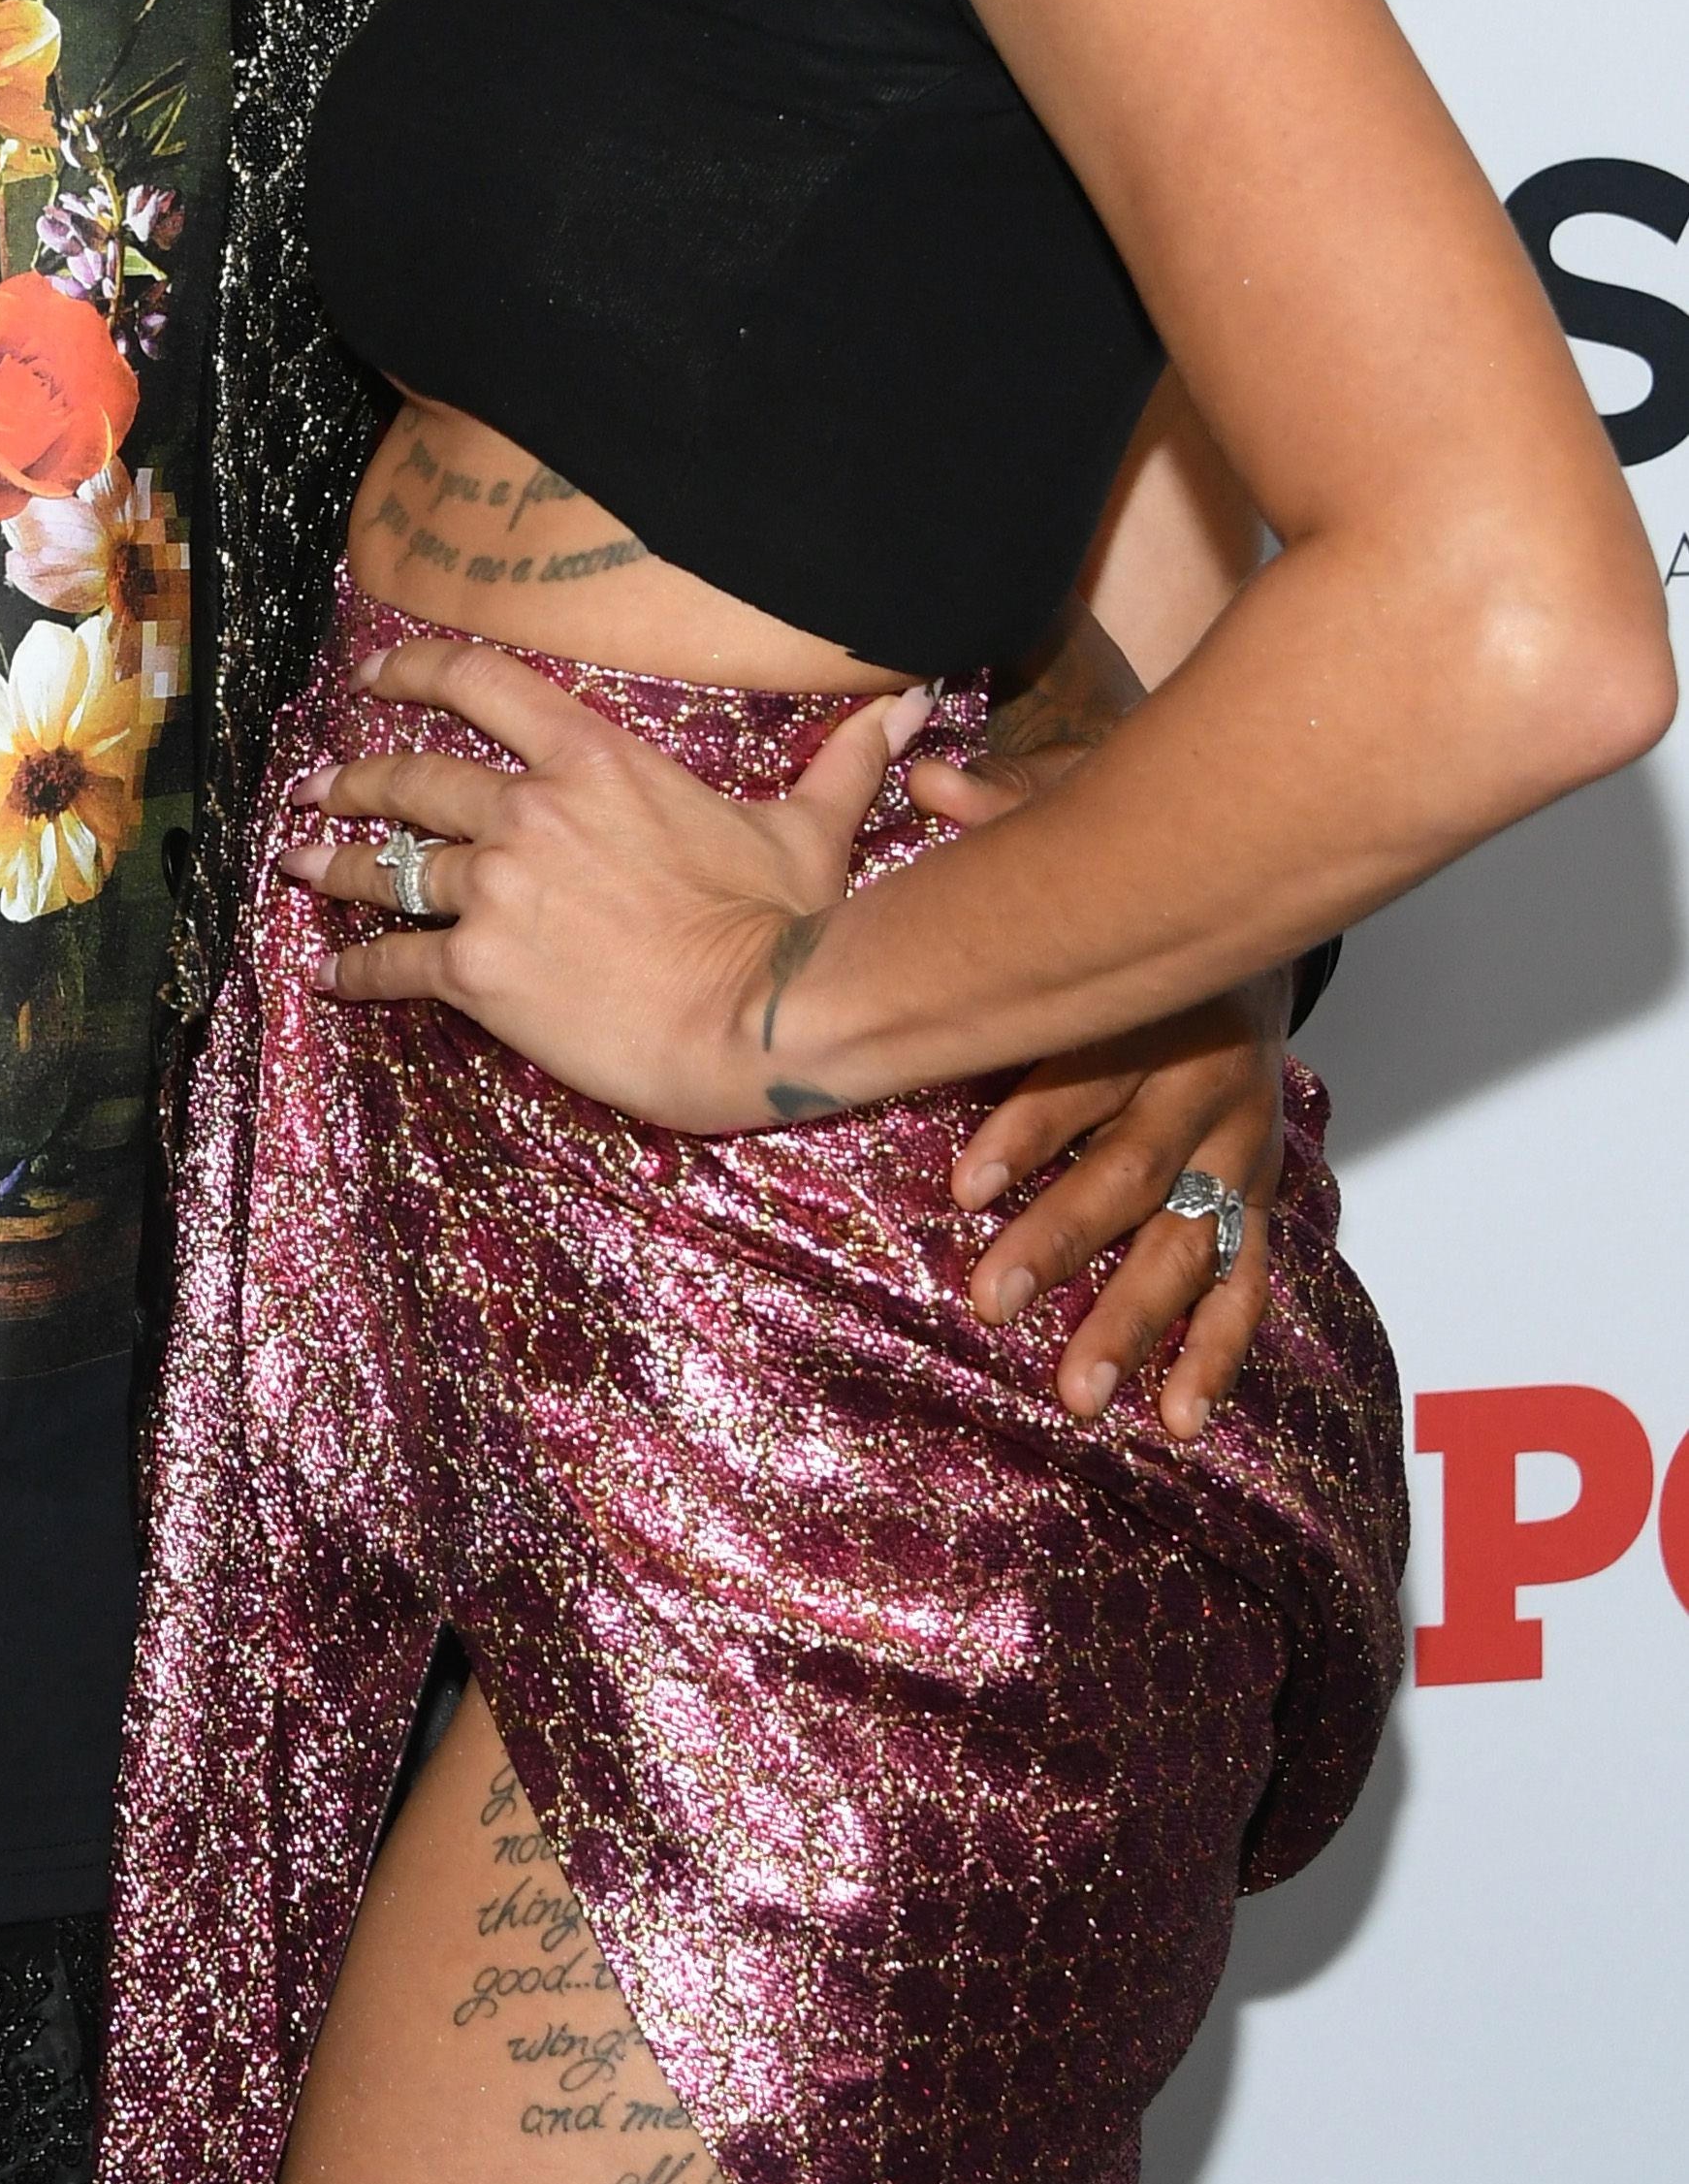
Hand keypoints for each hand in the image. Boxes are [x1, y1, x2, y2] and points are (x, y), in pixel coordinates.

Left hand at [285, 638, 931, 1132]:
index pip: (480, 684)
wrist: (758, 1018)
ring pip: (385, 865)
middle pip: (411, 778)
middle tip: (316, 785)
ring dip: (333, 863)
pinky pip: (394, 962)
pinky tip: (329, 976)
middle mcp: (529, 811)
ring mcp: (497, 889)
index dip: (412, 670)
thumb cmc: (785, 924)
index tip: (372, 675)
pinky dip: (355, 969)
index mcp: (595, 761)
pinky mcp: (479, 971)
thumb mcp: (808, 828)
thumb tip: (904, 703)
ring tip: (295, 863)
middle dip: (353, 778)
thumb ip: (841, 759)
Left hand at [923, 719, 1283, 1443]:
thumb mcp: (1082, 829)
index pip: (1085, 1074)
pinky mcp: (1258, 1194)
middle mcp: (1202, 1088)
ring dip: (1135, 1318)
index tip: (965, 1184)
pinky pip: (1246, 1281)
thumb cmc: (1138, 885)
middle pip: (1134, 1175)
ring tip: (1078, 1390)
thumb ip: (1006, 816)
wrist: (1257, 915)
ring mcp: (1238, 1149)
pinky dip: (1217, 1351)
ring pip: (1191, 1244)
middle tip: (990, 1299)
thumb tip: (923, 767)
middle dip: (1063, 1241)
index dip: (1030, 1127)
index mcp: (1149, 1008)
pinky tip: (1177, 1415)